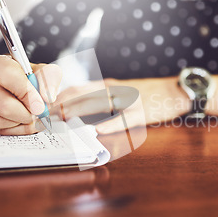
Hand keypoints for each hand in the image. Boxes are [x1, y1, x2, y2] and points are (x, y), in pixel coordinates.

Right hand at [0, 55, 61, 134]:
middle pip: (3, 105)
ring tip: (28, 116)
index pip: (8, 77)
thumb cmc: (32, 80)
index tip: (39, 105)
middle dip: (25, 114)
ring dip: (18, 123)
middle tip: (37, 114)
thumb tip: (46, 97)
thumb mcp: (47, 74)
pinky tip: (19, 122)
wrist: (23, 90)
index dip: (26, 94)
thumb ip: (51, 80)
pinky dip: (11, 130)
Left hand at [55, 77, 190, 133]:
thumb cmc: (144, 95)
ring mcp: (128, 100)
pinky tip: (98, 131)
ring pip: (99, 103)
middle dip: (62, 104)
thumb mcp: (119, 92)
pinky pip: (123, 119)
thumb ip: (99, 97)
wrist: (172, 92)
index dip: (60, 96)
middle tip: (47, 115)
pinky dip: (110, 125)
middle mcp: (115, 90)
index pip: (77, 88)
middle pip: (83, 94)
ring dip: (79, 110)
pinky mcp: (141, 113)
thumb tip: (74, 106)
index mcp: (107, 86)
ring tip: (63, 119)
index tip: (45, 106)